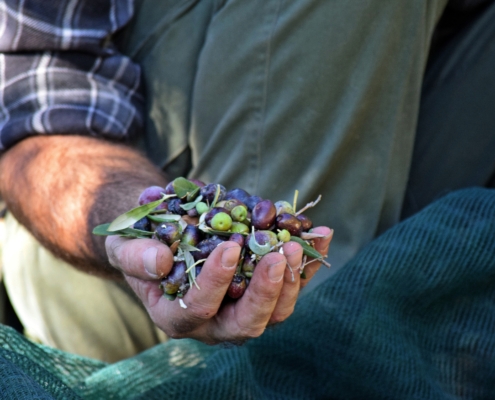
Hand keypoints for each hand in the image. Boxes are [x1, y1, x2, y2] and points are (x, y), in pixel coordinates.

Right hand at [106, 226, 332, 343]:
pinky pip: (291, 284)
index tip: (228, 247)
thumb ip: (134, 256)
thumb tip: (159, 262)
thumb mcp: (125, 246)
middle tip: (278, 253)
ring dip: (293, 280)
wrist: (163, 237)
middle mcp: (214, 323)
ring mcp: (242, 309)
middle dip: (267, 292)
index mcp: (177, 315)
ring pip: (276, 313)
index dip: (215, 283)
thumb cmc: (141, 244)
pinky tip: (322, 233)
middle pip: (248, 324)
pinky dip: (308, 261)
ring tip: (298, 242)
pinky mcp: (263, 292)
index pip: (198, 310)